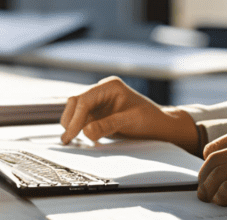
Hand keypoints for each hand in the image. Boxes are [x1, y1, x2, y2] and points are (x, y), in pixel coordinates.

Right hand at [59, 76, 197, 151]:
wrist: (159, 125)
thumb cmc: (150, 119)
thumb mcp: (131, 122)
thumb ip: (108, 125)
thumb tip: (86, 131)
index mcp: (110, 86)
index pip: (84, 100)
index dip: (76, 118)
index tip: (71, 135)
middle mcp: (102, 91)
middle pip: (75, 102)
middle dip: (70, 120)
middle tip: (68, 140)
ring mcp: (98, 101)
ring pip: (75, 110)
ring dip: (71, 124)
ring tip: (71, 141)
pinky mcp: (97, 113)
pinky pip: (81, 119)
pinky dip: (77, 128)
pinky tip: (78, 139)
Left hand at [197, 123, 226, 209]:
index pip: (218, 145)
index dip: (208, 163)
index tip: (207, 176)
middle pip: (213, 158)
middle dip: (203, 177)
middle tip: (202, 192)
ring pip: (216, 172)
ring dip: (208, 189)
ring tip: (209, 199)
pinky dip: (219, 196)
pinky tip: (223, 202)